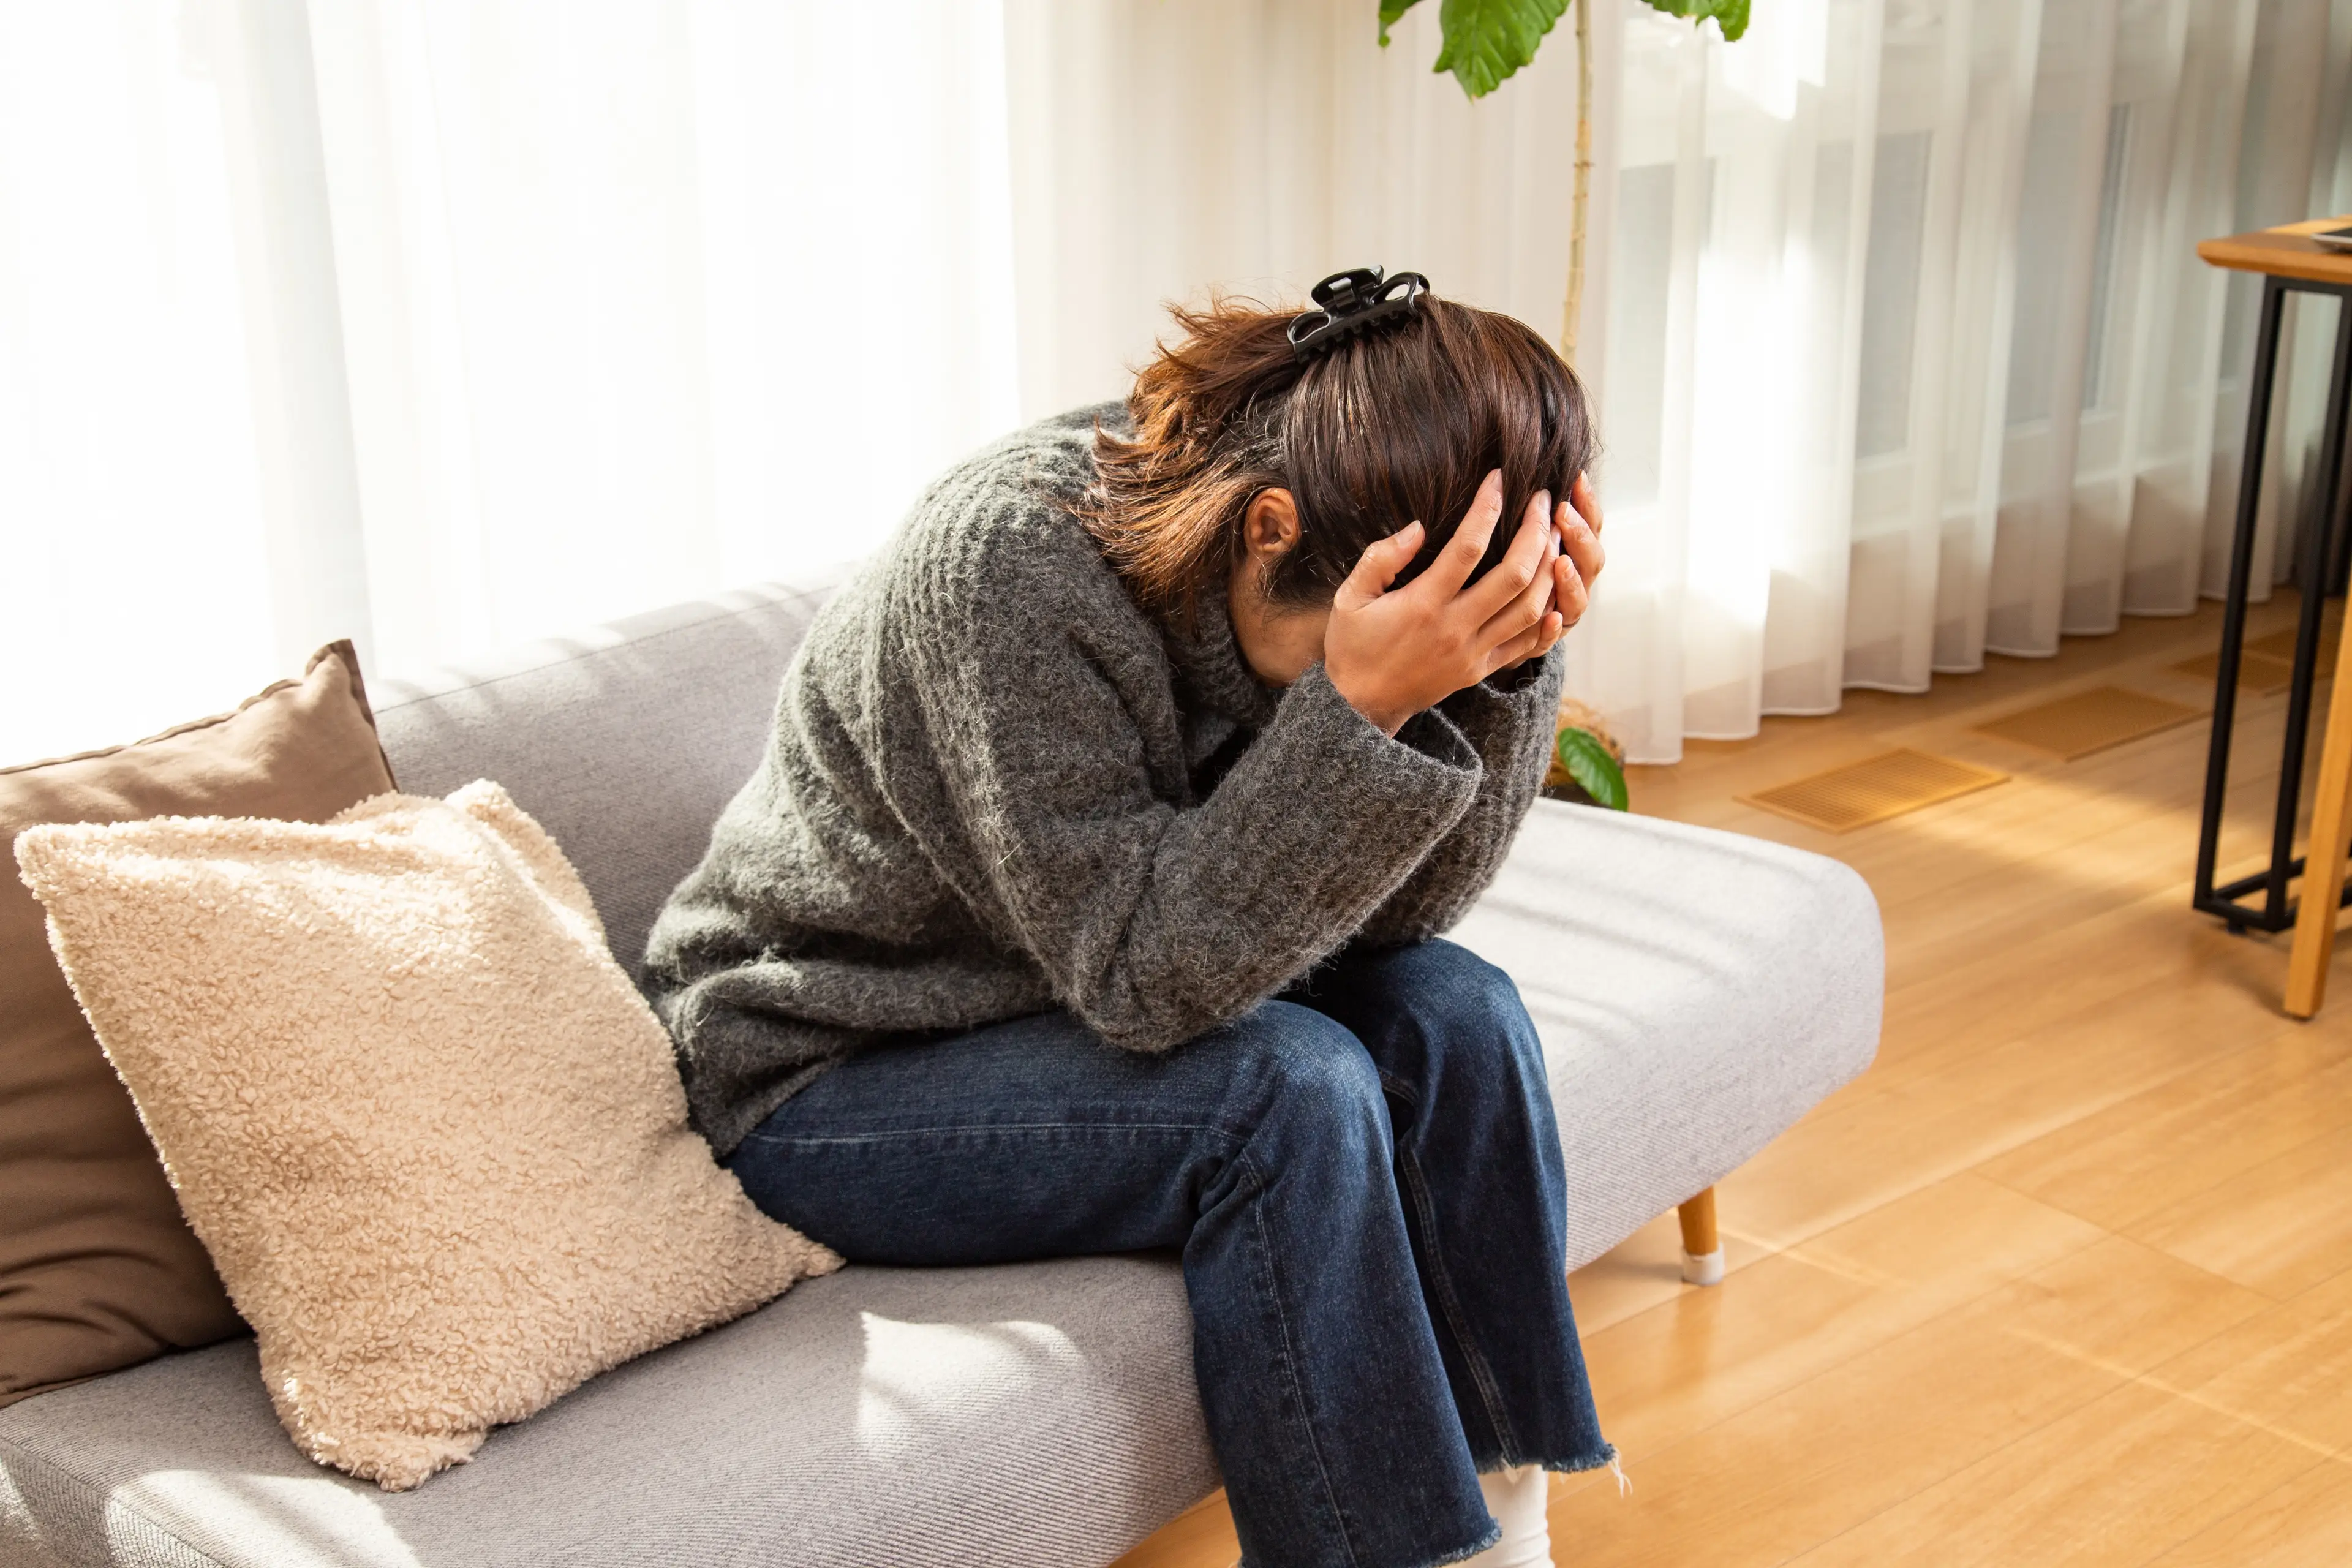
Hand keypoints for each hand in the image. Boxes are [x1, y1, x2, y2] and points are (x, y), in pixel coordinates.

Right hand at [1324, 471, 1564, 735]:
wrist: (1360, 706)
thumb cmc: (1353, 646)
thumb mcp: (1349, 597)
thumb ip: (1380, 558)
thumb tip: (1419, 527)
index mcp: (1422, 605)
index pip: (1467, 548)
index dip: (1488, 508)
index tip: (1499, 478)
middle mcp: (1455, 628)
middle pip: (1514, 575)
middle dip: (1536, 531)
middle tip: (1543, 499)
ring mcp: (1473, 652)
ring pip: (1530, 607)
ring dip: (1550, 567)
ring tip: (1555, 534)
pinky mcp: (1481, 669)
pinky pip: (1527, 643)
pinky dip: (1547, 615)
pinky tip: (1555, 586)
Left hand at [1494, 471, 1606, 670]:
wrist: (1471, 627)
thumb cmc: (1486, 570)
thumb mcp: (1508, 538)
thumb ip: (1519, 512)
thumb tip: (1511, 472)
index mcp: (1567, 552)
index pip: (1589, 524)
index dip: (1588, 504)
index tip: (1577, 479)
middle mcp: (1570, 583)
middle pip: (1592, 559)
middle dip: (1582, 535)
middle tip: (1563, 514)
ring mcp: (1557, 613)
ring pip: (1578, 598)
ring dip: (1571, 579)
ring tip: (1559, 561)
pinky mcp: (1536, 642)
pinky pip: (1550, 637)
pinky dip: (1552, 629)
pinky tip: (1551, 618)